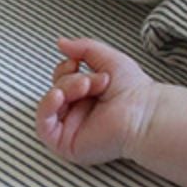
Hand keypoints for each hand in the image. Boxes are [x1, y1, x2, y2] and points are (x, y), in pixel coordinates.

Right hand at [36, 37, 160, 166]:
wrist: (142, 112)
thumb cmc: (133, 88)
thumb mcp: (107, 58)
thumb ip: (83, 48)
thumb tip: (60, 42)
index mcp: (86, 95)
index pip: (61, 79)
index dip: (65, 68)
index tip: (78, 63)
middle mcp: (77, 112)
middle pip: (55, 89)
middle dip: (70, 79)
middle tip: (94, 81)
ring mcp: (71, 128)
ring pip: (50, 105)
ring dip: (63, 89)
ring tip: (84, 86)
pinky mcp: (67, 144)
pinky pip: (44, 128)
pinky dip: (46, 108)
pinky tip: (57, 97)